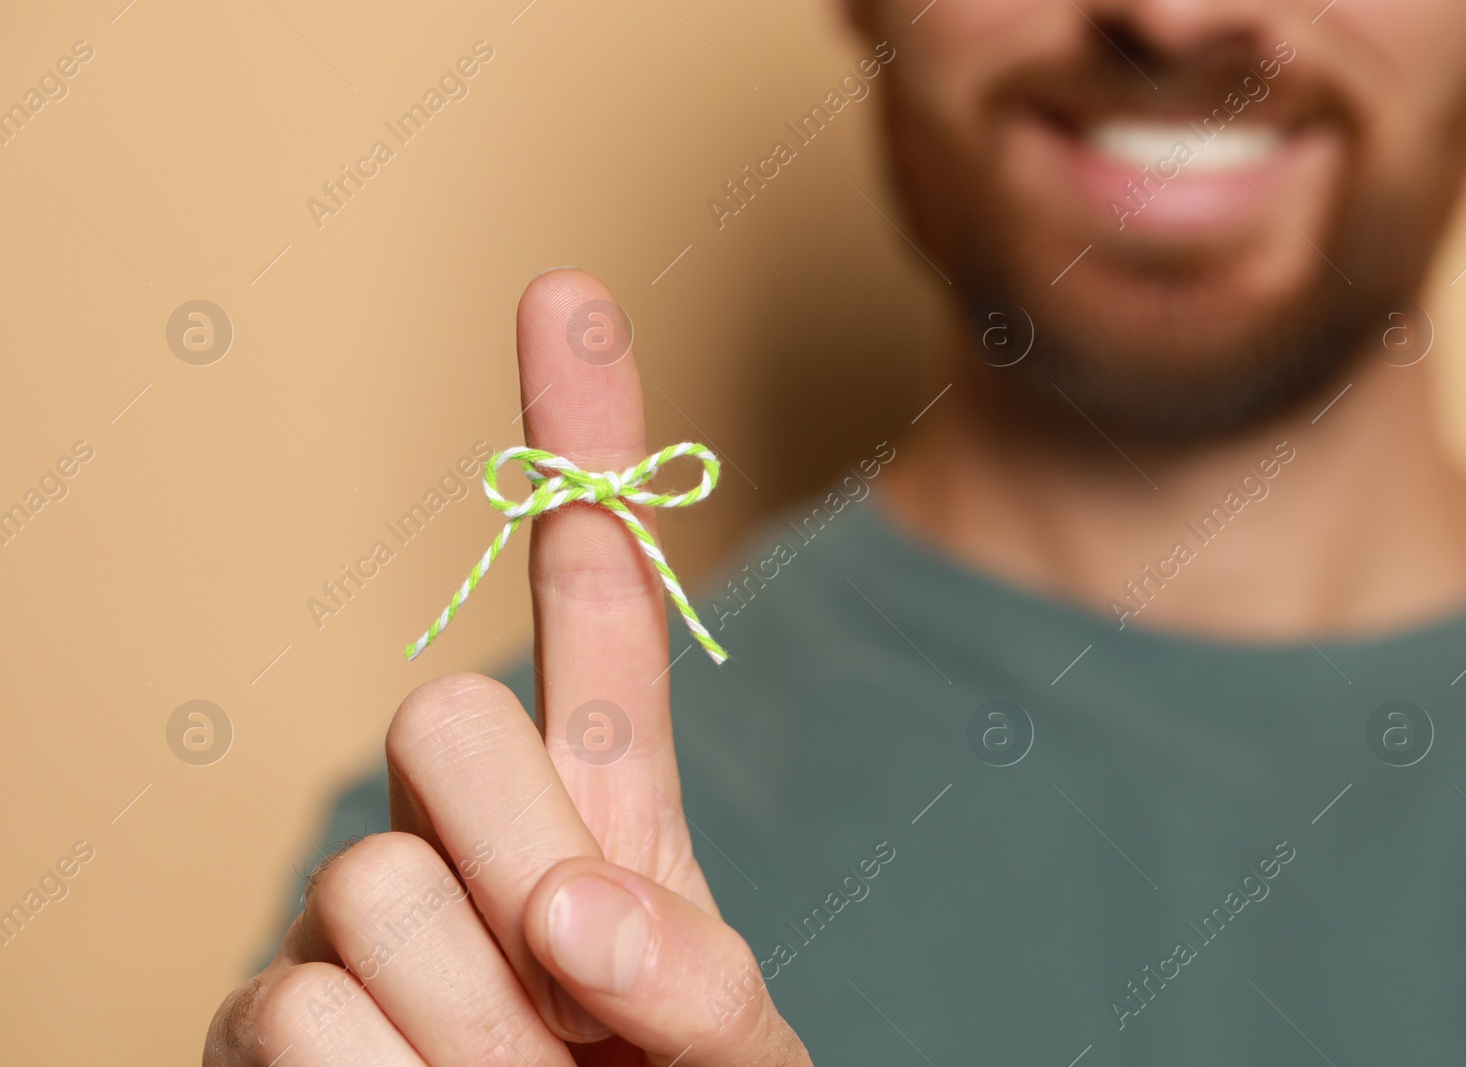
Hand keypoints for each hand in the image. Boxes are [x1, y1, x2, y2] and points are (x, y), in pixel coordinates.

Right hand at [206, 271, 809, 1065]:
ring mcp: (352, 915)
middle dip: (519, 858)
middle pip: (441, 720)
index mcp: (601, 799)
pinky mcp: (266, 1020)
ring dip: (475, 1031)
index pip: (590, 591)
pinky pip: (295, 1015)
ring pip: (371, 892)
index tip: (568, 295)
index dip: (582, 441)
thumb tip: (570, 914)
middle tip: (570, 993)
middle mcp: (461, 822)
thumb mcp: (727, 1042)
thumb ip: (697, 974)